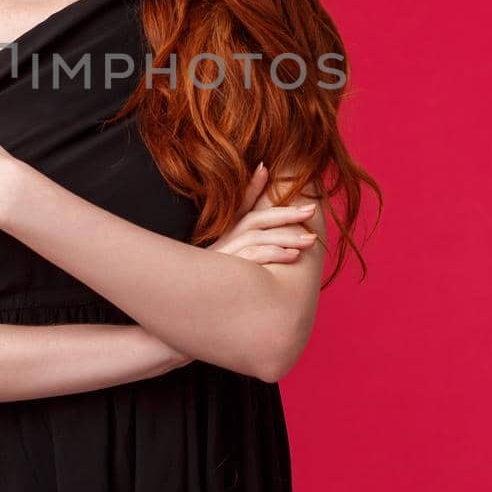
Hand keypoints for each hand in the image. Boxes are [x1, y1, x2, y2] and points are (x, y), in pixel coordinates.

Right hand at [154, 162, 319, 370]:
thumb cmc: (208, 299)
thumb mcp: (224, 271)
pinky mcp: (225, 274)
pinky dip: (274, 254)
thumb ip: (244, 256)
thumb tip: (262, 242)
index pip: (239, 207)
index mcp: (223, 240)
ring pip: (256, 237)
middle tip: (311, 209)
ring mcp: (222, 259)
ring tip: (311, 239)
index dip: (251, 187)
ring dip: (286, 236)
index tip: (266, 169)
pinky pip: (253, 259)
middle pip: (254, 220)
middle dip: (285, 213)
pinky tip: (293, 257)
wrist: (180, 321)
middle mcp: (222, 245)